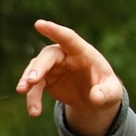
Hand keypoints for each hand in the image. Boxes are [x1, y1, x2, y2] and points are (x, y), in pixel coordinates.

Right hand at [14, 20, 125, 135]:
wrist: (94, 100)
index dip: (54, 31)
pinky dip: (32, 98)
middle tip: (32, 81)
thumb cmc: (106, 90)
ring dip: (28, 82)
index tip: (39, 24)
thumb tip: (96, 97)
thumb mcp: (112, 93)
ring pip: (35, 70)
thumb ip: (105, 93)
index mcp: (83, 52)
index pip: (68, 38)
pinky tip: (34, 111)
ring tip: (23, 92)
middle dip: (38, 68)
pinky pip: (33, 87)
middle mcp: (65, 56)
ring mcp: (53, 67)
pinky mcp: (45, 79)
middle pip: (47, 57)